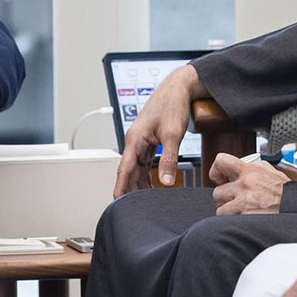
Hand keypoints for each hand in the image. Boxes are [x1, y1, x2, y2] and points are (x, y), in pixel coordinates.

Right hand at [113, 65, 202, 196]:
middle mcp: (135, 140)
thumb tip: (165, 181)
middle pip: (129, 170)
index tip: (117, 201)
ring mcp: (141, 140)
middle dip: (130, 188)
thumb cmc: (172, 104)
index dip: (120, 186)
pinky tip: (154, 184)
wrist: (179, 88)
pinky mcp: (149, 140)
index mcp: (135, 138)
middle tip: (134, 208)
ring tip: (146, 201)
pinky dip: (148, 174)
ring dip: (140, 183)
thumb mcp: (173, 134)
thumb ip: (169, 159)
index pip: (124, 168)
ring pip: (137, 167)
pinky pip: (145, 162)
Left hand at [208, 153, 286, 214]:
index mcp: (250, 171)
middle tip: (235, 201)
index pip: (221, 161)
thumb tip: (256, 165)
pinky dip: (235, 222)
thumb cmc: (287, 194)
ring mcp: (244, 202)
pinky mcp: (245, 217)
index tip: (219, 178)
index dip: (216, 171)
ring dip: (229, 212)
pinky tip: (246, 219)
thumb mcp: (274, 174)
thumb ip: (261, 169)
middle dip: (225, 199)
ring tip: (242, 212)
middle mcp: (245, 185)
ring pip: (220, 209)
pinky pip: (229, 221)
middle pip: (217, 192)